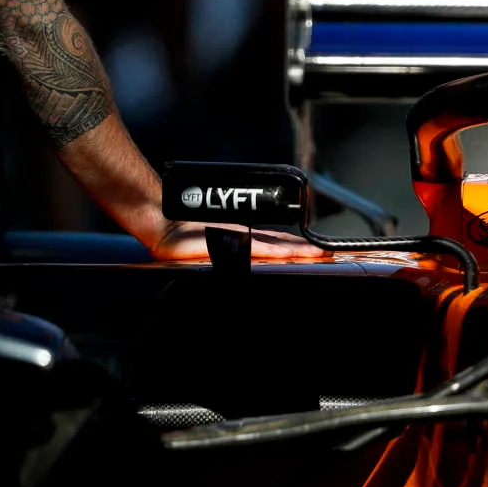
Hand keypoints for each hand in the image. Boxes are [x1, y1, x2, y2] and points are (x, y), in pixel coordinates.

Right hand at [148, 221, 328, 260]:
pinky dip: (271, 250)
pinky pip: (252, 246)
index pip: (277, 244)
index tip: (319, 253)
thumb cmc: (182, 240)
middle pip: (280, 243)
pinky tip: (285, 253)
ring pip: (272, 244)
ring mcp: (235, 238)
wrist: (161, 224)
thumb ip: (232, 254)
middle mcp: (242, 238)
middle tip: (326, 254)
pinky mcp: (225, 239)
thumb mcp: (212, 248)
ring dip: (294, 250)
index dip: (298, 248)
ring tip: (315, 254)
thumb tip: (253, 262)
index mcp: (242, 240)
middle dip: (303, 250)